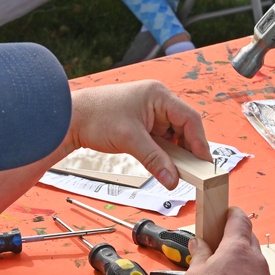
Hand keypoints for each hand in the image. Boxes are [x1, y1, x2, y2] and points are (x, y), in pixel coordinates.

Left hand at [66, 80, 210, 189]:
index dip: (199, 141)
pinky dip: (166, 153)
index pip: (190, 118)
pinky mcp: (143, 124)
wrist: (71, 118)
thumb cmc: (96, 116)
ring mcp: (151, 113)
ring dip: (178, 153)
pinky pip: (162, 140)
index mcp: (158, 95)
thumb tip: (173, 180)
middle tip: (195, 171)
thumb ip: (155, 160)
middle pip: (185, 127)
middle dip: (189, 149)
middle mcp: (158, 101)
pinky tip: (167, 165)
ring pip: (174, 135)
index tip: (204, 163)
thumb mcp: (129, 140)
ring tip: (181, 171)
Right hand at [181, 207, 274, 274]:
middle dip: (237, 237)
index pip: (239, 221)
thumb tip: (199, 242)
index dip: (232, 214)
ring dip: (243, 261)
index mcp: (237, 248)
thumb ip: (199, 255)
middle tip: (220, 243)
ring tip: (225, 271)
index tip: (227, 212)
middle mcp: (256, 261)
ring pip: (255, 262)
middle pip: (249, 240)